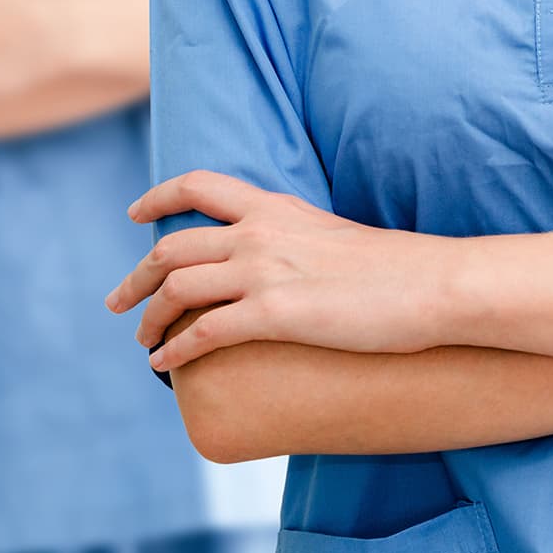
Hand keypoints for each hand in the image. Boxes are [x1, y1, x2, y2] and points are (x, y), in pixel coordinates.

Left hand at [105, 171, 451, 370]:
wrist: (434, 285)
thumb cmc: (399, 270)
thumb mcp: (334, 236)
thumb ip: (299, 240)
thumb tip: (286, 264)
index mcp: (275, 208)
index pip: (198, 185)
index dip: (158, 198)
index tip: (135, 214)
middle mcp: (259, 233)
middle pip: (171, 247)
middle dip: (136, 276)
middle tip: (118, 301)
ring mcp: (264, 272)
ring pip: (176, 289)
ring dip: (148, 318)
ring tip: (142, 341)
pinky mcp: (274, 314)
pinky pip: (202, 333)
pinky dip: (174, 351)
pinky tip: (164, 366)